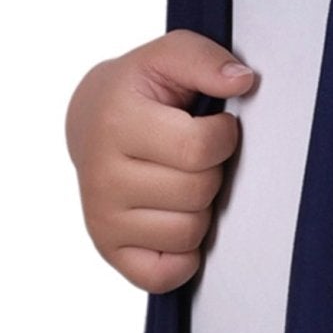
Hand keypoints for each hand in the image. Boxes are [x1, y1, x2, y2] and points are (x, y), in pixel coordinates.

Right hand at [64, 29, 258, 292]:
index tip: (213, 125)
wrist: (90, 120)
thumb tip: (243, 80)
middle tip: (190, 156)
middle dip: (210, 173)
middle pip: (198, 193)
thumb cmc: (140, 91)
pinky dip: (182, 256)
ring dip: (199, 210)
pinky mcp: (109, 250)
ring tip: (179, 182)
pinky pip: (164, 275)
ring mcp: (103, 218)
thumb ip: (205, 59)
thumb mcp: (168, 57)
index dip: (223, 136)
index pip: (200, 149)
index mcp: (118, 123)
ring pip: (189, 233)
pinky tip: (174, 221)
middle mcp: (103, 175)